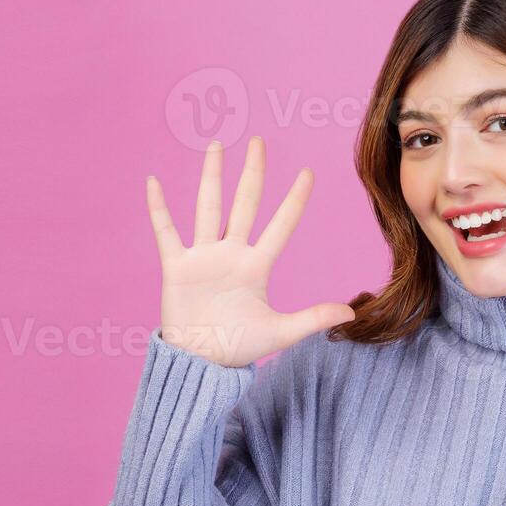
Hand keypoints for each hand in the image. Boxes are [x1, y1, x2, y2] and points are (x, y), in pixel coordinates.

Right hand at [146, 137, 355, 367]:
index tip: (308, 173)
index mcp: (257, 267)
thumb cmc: (238, 348)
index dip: (294, 200)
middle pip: (244, 204)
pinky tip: (153, 182)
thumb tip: (352, 314)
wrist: (201, 364)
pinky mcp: (177, 267)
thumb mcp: (280, 332)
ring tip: (216, 146)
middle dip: (252, 173)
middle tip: (258, 142)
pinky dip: (159, 209)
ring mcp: (203, 257)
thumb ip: (313, 319)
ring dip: (211, 177)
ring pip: (208, 207)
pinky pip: (166, 232)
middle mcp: (231, 254)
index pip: (281, 225)